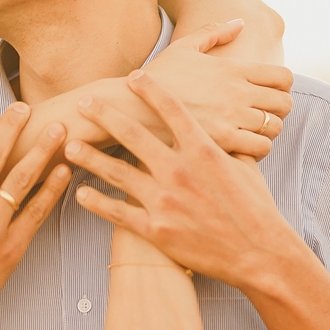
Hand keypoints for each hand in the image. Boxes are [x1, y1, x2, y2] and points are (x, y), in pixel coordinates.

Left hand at [64, 70, 302, 293]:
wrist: (259, 253)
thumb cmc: (255, 208)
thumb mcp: (246, 166)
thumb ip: (228, 144)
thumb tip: (227, 127)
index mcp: (203, 150)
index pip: (171, 110)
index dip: (150, 90)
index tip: (133, 77)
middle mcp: (179, 170)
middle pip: (133, 134)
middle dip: (105, 116)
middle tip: (84, 103)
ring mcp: (165, 200)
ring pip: (117, 173)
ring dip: (90, 157)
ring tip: (69, 146)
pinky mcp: (156, 230)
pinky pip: (118, 213)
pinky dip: (96, 202)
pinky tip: (80, 193)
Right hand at [145, 21, 292, 159]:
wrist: (131, 107)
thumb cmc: (157, 78)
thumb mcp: (184, 47)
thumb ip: (214, 32)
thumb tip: (240, 22)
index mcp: (233, 68)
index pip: (284, 77)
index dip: (282, 87)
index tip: (268, 94)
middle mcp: (238, 92)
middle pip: (285, 103)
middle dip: (278, 111)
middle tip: (262, 116)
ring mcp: (231, 117)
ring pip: (275, 127)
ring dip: (268, 132)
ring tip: (250, 133)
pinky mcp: (222, 141)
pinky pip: (261, 148)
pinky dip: (257, 149)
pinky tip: (240, 147)